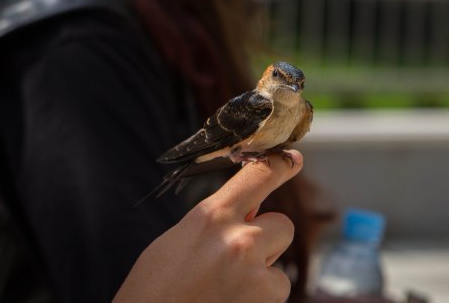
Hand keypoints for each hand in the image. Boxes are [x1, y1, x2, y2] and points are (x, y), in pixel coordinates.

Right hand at [113, 150, 303, 302]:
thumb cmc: (155, 289)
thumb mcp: (179, 240)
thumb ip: (216, 223)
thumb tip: (248, 214)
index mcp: (211, 216)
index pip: (257, 176)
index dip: (280, 165)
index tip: (293, 160)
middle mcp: (239, 239)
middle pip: (282, 224)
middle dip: (267, 239)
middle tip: (238, 260)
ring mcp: (254, 272)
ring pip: (279, 264)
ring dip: (262, 275)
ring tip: (226, 289)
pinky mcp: (264, 300)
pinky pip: (277, 292)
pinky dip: (260, 299)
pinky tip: (230, 302)